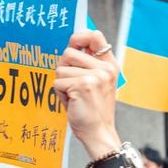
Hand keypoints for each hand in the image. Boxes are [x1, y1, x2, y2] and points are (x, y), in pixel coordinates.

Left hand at [55, 30, 120, 154]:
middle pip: (68, 52)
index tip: (74, 44)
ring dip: (62, 83)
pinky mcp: (82, 85)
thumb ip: (88, 63)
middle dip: (64, 68)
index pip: (95, 36)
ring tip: (75, 96)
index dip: (79, 36)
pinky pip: (57, 82)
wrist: (98, 132)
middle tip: (74, 84)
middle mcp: (105, 69)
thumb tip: (72, 43)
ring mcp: (95, 77)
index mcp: (109, 66)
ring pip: (60, 68)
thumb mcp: (96, 82)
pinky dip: (60, 94)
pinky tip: (73, 102)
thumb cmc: (93, 108)